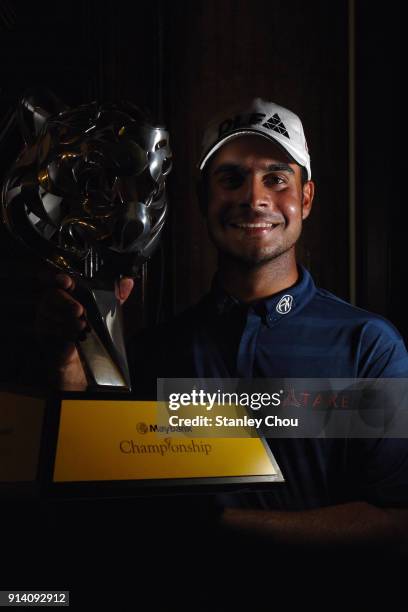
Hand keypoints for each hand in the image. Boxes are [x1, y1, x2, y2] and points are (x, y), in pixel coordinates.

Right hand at [36, 272, 133, 389]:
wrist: (82, 358)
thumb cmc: (92, 330)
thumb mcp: (106, 311)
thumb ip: (116, 296)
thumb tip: (128, 283)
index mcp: (65, 294)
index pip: (57, 280)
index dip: (61, 279)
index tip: (67, 282)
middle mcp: (51, 304)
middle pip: (52, 296)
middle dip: (66, 303)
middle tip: (79, 310)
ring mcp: (44, 319)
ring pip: (51, 315)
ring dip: (67, 321)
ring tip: (82, 326)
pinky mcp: (43, 335)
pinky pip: (50, 331)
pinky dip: (64, 333)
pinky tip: (75, 336)